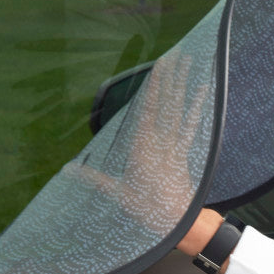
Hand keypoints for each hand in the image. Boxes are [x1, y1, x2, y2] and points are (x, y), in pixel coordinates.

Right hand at [68, 51, 209, 234]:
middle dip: (171, 76)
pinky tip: (205, 89)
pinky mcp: (186, 151)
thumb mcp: (117, 194)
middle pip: (166, 102)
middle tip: (177, 52)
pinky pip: (194, 124)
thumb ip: (94, 179)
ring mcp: (176, 145)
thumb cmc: (147, 209)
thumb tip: (68, 170)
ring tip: (189, 61)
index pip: (148, 109)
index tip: (159, 65)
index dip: (154, 86)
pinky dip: (199, 106)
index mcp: (142, 147)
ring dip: (183, 84)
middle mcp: (161, 141)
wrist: (179, 222)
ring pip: (180, 108)